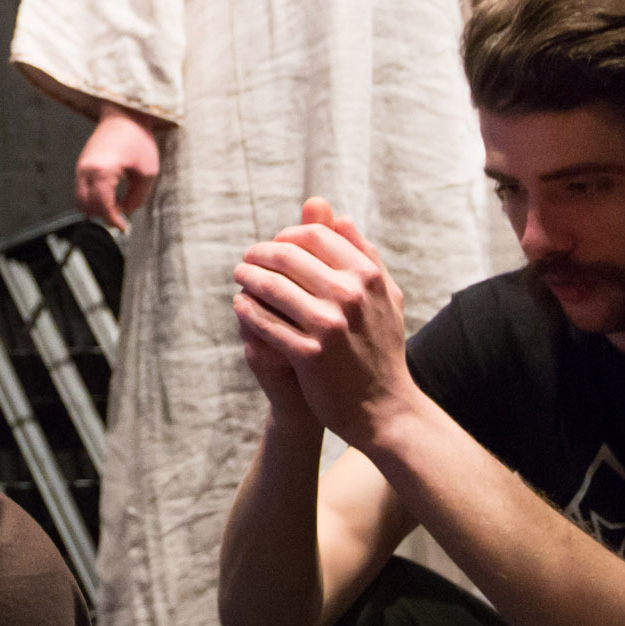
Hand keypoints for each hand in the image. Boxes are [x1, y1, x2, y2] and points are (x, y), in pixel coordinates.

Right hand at [76, 105, 161, 232]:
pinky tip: (110, 193)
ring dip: (96, 207)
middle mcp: (86, 171)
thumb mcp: (147, 172)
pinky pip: (81, 189)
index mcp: (102, 172)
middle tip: (121, 215)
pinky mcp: (81, 164)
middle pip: (86, 207)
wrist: (124, 114)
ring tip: (116, 203)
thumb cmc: (138, 140)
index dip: (114, 221)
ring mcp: (81, 167)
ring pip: (80, 200)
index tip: (125, 227)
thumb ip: (137, 197)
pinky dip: (92, 197)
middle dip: (103, 216)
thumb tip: (126, 211)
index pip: (103, 208)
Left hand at [230, 199, 413, 447]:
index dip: (287, 234)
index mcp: (368, 275)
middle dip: (260, 252)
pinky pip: (264, 322)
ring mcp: (329, 325)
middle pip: (287, 255)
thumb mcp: (385, 296)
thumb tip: (340, 217)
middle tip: (247, 258)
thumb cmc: (381, 347)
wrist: (383, 408)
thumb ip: (364, 254)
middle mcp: (350, 295)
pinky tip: (240, 304)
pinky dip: (246, 309)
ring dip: (247, 276)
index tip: (274, 243)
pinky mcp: (308, 354)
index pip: (314, 235)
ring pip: (271, 286)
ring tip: (239, 276)